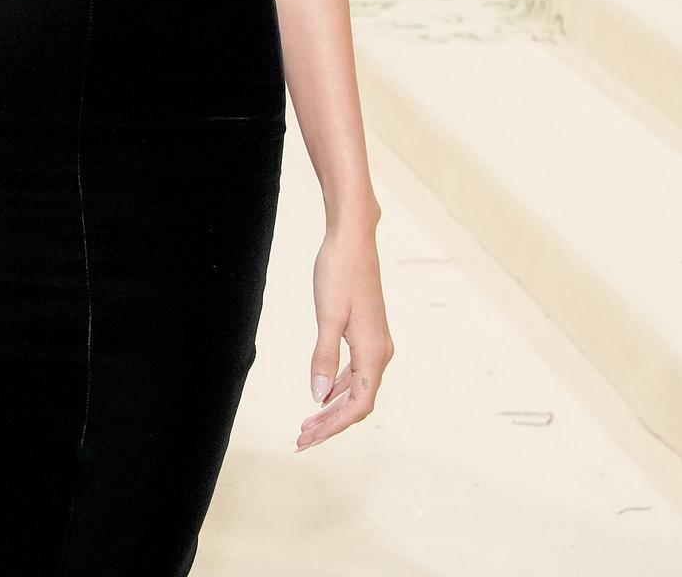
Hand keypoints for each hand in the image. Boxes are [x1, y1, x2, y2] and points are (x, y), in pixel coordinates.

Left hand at [298, 219, 392, 450]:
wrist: (352, 240)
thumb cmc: (339, 273)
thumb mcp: (327, 316)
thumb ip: (323, 357)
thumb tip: (316, 396)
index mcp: (373, 353)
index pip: (358, 405)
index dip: (334, 426)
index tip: (308, 439)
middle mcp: (380, 352)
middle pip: (357, 401)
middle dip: (330, 423)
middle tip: (301, 439)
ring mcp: (375, 343)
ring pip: (356, 388)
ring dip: (332, 407)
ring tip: (306, 423)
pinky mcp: (367, 333)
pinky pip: (355, 372)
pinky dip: (337, 386)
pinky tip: (321, 392)